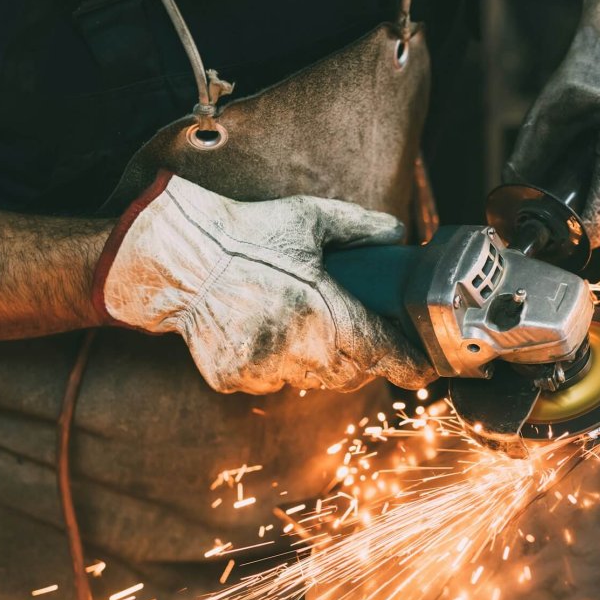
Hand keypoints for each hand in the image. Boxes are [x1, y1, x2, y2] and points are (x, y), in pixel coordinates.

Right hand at [93, 172, 436, 393]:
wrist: (176, 257)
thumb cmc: (247, 235)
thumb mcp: (310, 218)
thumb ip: (361, 228)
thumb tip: (396, 234)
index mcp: (326, 313)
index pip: (384, 355)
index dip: (410, 366)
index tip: (424, 369)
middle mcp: (299, 350)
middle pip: (352, 373)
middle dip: (363, 358)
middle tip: (357, 330)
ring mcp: (264, 368)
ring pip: (312, 380)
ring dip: (320, 361)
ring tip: (304, 323)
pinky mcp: (235, 378)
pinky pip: (271, 381)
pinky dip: (277, 364)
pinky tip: (264, 330)